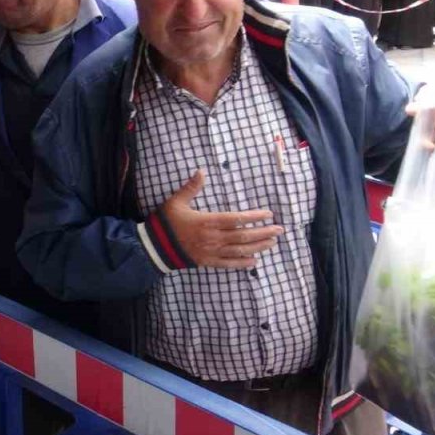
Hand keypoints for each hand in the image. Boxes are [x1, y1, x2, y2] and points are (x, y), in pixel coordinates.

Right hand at [158, 170, 284, 268]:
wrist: (155, 246)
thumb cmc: (166, 222)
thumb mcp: (176, 202)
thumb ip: (191, 187)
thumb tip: (201, 171)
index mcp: (207, 222)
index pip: (236, 219)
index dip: (254, 217)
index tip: (268, 214)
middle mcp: (213, 238)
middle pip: (243, 236)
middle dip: (263, 232)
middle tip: (279, 229)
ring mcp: (211, 251)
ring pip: (240, 250)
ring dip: (258, 246)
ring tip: (272, 242)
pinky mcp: (207, 261)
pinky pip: (229, 264)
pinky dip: (242, 263)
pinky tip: (254, 261)